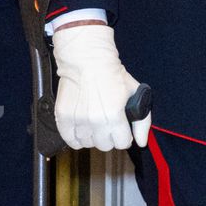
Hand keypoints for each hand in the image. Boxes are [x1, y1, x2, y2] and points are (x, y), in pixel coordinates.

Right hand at [51, 22, 151, 150]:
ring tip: (94, 122)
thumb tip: (142, 142)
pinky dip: (77, 137)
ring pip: (88, 144)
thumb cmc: (112, 74)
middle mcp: (95, 121)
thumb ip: (142, 121)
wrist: (87, 60)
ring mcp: (78, 120)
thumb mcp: (136, 94)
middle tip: (108, 123)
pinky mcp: (63, 117)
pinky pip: (71, 140)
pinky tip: (83, 127)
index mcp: (114, 116)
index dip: (124, 136)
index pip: (123, 143)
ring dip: (93, 136)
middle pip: (105, 145)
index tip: (121, 128)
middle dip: (109, 136)